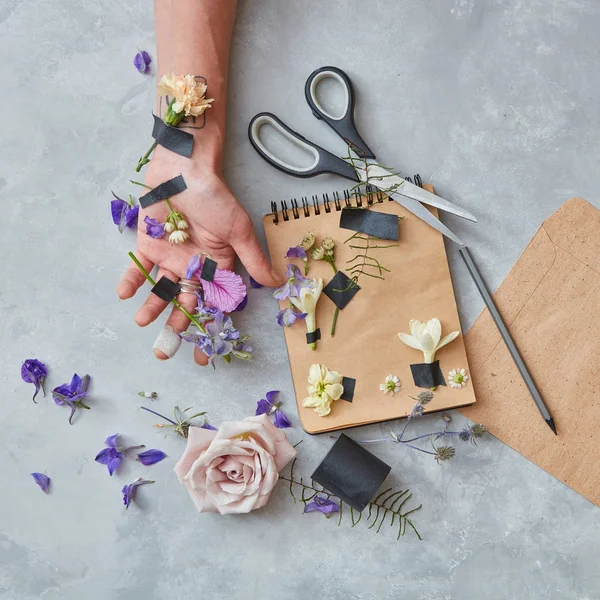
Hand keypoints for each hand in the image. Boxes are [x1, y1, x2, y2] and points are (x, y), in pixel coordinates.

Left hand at [117, 145, 279, 365]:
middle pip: (185, 304)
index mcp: (217, 266)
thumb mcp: (238, 231)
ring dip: (153, 306)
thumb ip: (253, 260)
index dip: (210, 330)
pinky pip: (138, 269)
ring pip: (161, 290)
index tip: (205, 357)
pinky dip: (131, 280)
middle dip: (176, 327)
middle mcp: (193, 266)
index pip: (214, 305)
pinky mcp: (148, 246)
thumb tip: (277, 284)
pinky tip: (125, 294)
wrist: (185, 169)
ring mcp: (170, 257)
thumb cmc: (216, 198)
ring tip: (143, 321)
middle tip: (165, 351)